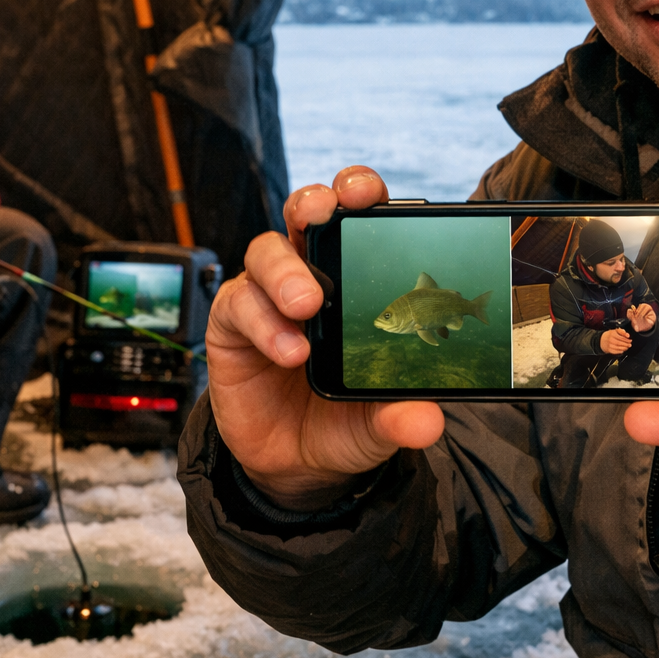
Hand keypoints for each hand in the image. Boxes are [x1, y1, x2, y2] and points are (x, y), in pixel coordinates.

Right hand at [205, 166, 444, 510]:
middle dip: (316, 203)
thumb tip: (426, 421)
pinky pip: (239, 304)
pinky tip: (289, 350)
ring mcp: (268, 296)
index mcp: (354, 278)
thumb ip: (399, 416)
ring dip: (286, 270)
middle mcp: (309, 274)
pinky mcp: (232, 324)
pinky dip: (263, 322)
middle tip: (328, 212)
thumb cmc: (343, 421)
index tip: (369, 193)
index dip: (359, 193)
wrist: (296, 465)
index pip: (357, 219)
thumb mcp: (379, 423)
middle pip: (305, 213)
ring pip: (266, 250)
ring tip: (307, 304)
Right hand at [600, 328, 632, 353]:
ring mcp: (610, 345)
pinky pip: (617, 351)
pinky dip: (621, 351)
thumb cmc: (609, 335)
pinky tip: (623, 350)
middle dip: (627, 344)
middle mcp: (610, 339)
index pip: (621, 337)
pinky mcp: (609, 350)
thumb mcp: (614, 330)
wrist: (601, 341)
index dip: (627, 339)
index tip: (630, 340)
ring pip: (619, 348)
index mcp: (612, 333)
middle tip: (630, 344)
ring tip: (627, 347)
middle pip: (621, 343)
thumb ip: (621, 331)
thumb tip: (627, 335)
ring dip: (625, 348)